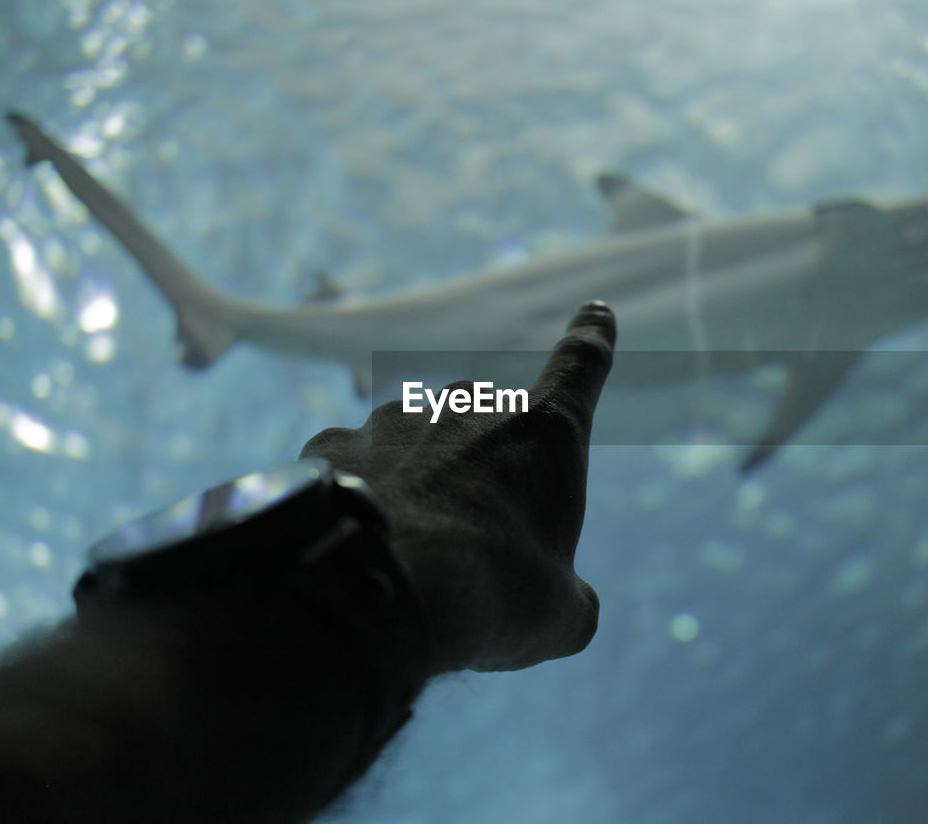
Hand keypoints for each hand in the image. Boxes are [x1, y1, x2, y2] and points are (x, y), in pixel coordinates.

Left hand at [299, 302, 616, 673]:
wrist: (381, 595)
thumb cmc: (493, 597)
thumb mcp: (559, 615)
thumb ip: (568, 597)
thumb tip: (565, 606)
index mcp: (543, 432)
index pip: (580, 367)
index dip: (591, 341)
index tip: (594, 312)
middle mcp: (470, 406)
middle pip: (489, 424)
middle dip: (485, 471)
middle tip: (476, 546)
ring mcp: (396, 419)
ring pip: (418, 446)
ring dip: (420, 486)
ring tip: (412, 557)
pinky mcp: (334, 444)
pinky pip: (356, 466)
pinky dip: (361, 497)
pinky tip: (359, 545)